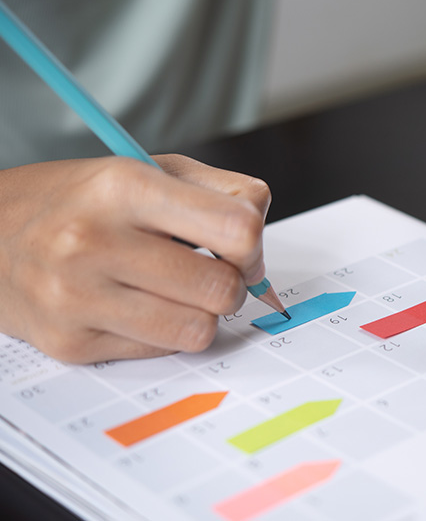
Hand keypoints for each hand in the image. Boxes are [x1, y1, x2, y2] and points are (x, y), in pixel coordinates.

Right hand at [0, 155, 270, 362]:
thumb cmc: (85, 201)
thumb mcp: (152, 170)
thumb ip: (224, 193)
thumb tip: (260, 246)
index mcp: (124, 186)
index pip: (237, 230)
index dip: (253, 246)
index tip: (241, 249)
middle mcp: (93, 241)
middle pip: (222, 289)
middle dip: (230, 284)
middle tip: (208, 272)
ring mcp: (76, 298)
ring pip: (199, 330)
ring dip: (201, 313)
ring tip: (175, 291)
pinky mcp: (69, 343)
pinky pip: (162, 351)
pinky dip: (165, 333)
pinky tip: (138, 307)